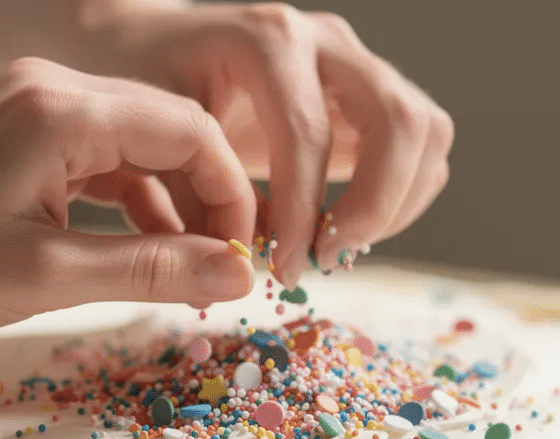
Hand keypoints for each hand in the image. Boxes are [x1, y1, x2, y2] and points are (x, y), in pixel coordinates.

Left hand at [0, 57, 256, 332]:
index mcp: (64, 111)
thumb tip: (240, 277)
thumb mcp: (51, 278)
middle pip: (173, 129)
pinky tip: (145, 249)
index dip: (232, 194)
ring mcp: (39, 102)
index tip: (244, 257)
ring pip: (141, 143)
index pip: (190, 129)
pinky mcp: (27, 127)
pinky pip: (105, 154)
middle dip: (209, 199)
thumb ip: (154, 270)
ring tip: (189, 271)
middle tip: (225, 270)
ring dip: (174, 203)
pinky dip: (133, 199)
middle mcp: (56, 88)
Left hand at [85, 3, 453, 286]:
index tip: (284, 270)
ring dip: (396, 204)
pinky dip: (397, 199)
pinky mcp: (366, 94)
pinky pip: (418, 147)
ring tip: (336, 247)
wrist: (141, 42)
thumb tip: (226, 276)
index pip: (310, 133)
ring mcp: (354, 63)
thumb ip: (183, 204)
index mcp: (265, 40)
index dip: (304, 213)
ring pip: (426, 132)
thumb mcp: (144, 136)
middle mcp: (324, 42)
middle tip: (327, 259)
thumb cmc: (133, 84)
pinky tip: (342, 230)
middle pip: (401, 121)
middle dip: (376, 205)